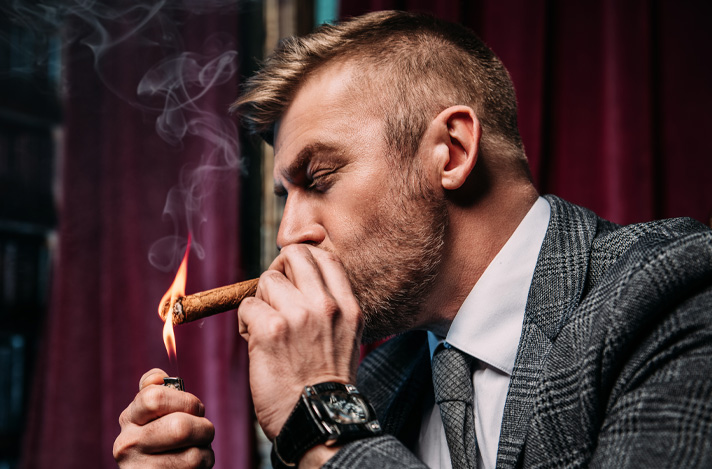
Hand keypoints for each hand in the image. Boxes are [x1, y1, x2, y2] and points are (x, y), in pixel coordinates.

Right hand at [113, 368, 214, 467]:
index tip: (194, 408)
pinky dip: (204, 464)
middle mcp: (127, 444)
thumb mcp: (152, 413)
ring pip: (193, 454)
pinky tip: (193, 465)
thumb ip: (154, 389)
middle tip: (204, 430)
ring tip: (198, 449)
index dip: (185, 400)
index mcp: (129, 418)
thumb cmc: (162, 439)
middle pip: (179, 427)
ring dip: (206, 450)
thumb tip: (158, 377)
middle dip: (203, 427)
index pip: (155, 397)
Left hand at [237, 244, 363, 439]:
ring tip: (266, 328)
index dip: (302, 260)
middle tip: (274, 298)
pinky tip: (256, 343)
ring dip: (260, 301)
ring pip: (266, 280)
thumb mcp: (345, 336)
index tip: (292, 277)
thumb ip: (329, 306)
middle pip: (294, 256)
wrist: (317, 420)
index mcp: (348, 306)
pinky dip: (245, 324)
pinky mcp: (270, 330)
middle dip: (278, 272)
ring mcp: (299, 315)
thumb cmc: (324, 383)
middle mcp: (327, 305)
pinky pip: (246, 306)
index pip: (325, 256)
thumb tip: (298, 281)